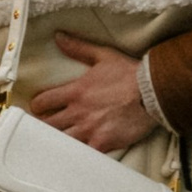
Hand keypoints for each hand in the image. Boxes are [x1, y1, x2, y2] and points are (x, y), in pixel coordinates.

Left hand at [31, 37, 156, 153]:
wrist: (153, 93)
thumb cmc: (130, 74)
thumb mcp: (103, 56)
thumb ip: (78, 48)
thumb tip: (59, 37)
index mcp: (76, 91)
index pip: (43, 101)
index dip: (37, 105)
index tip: (39, 108)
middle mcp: (78, 112)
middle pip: (47, 125)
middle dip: (43, 126)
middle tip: (44, 127)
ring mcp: (89, 129)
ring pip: (61, 141)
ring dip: (57, 141)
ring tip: (56, 142)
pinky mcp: (102, 143)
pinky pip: (82, 154)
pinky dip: (77, 154)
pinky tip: (76, 154)